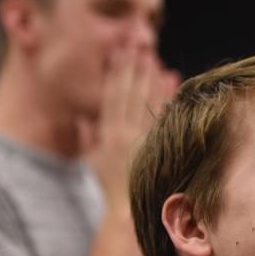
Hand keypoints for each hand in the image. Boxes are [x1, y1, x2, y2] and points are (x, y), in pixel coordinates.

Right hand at [84, 44, 172, 205]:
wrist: (123, 210)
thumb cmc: (107, 185)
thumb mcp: (91, 160)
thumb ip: (87, 137)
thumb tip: (83, 119)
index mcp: (107, 134)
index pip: (111, 95)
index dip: (116, 72)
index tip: (120, 52)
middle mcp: (124, 133)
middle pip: (130, 94)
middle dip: (134, 68)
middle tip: (140, 45)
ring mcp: (142, 139)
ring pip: (147, 102)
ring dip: (151, 78)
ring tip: (155, 58)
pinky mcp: (156, 146)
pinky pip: (162, 116)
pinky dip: (166, 97)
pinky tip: (171, 81)